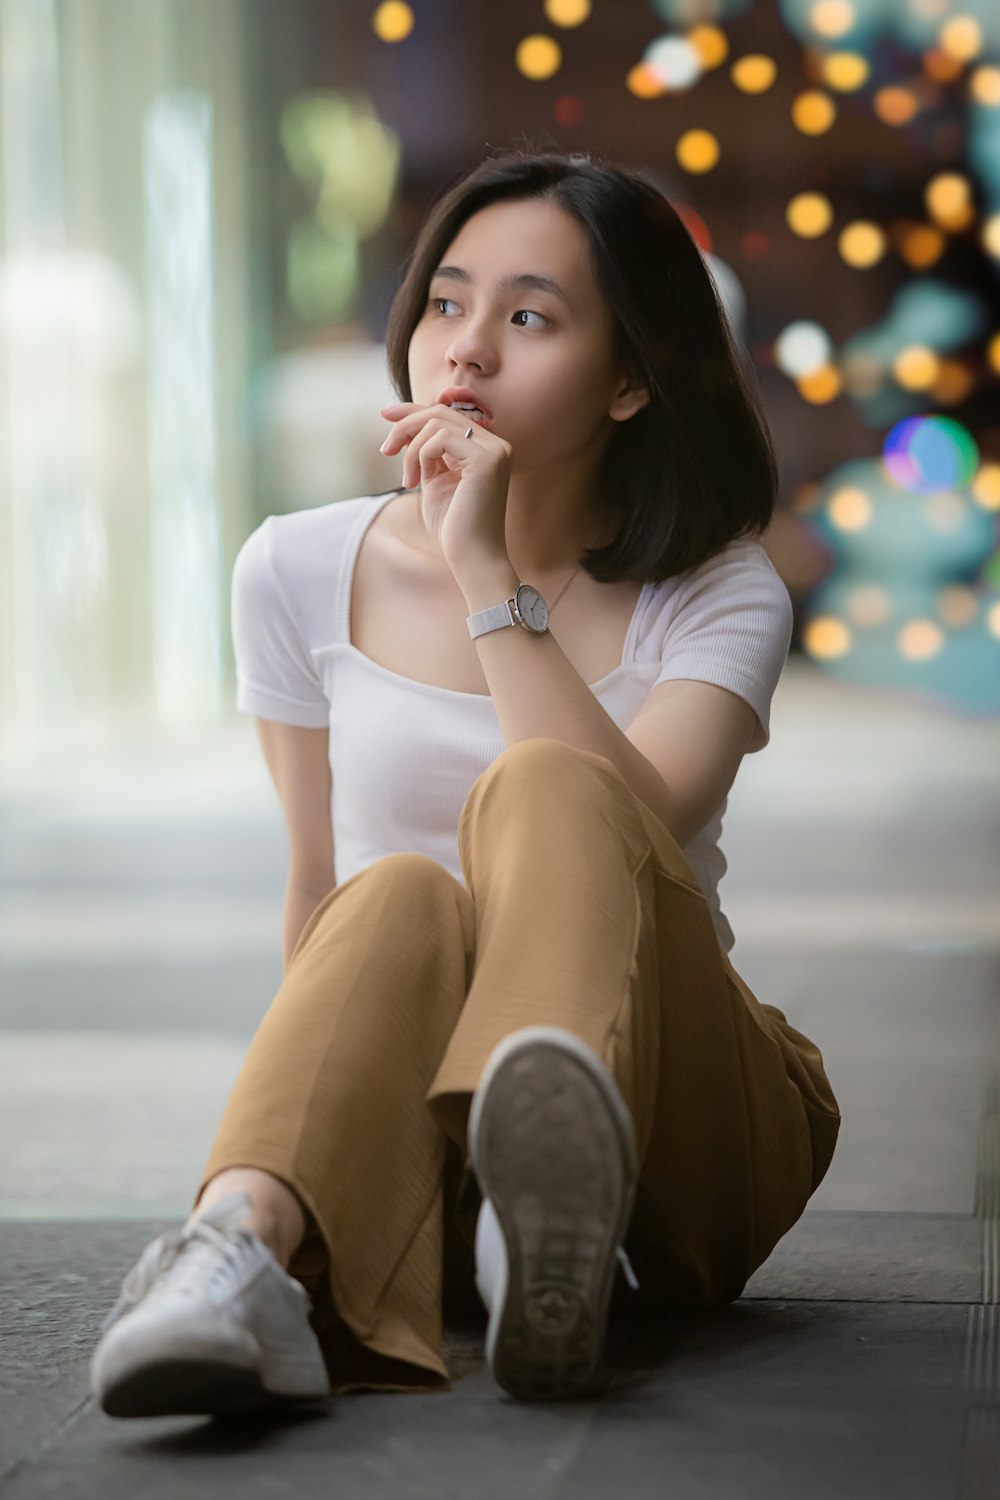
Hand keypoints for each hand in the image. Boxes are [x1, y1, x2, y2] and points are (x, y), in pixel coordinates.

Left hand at [379, 402, 512, 578]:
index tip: (385, 413)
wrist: (472, 557)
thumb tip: (405, 427)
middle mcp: (495, 444)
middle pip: (440, 412)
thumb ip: (427, 454)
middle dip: (405, 426)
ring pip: (437, 422)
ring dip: (411, 449)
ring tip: (408, 480)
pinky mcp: (487, 459)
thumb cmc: (454, 527)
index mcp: (485, 448)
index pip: (447, 416)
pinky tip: (418, 482)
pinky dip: (421, 456)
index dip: (414, 410)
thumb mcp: (435, 481)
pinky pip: (441, 439)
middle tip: (385, 450)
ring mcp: (495, 450)